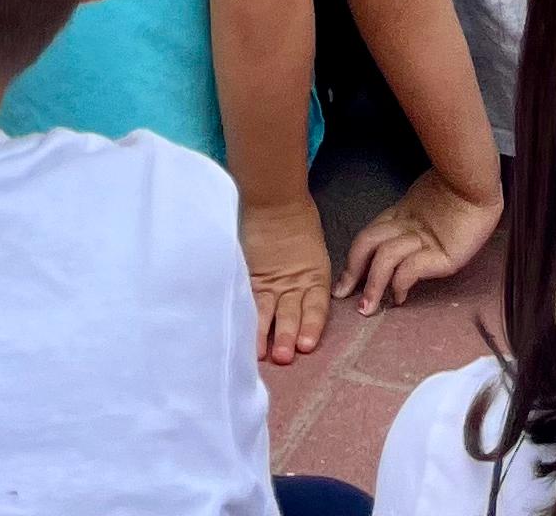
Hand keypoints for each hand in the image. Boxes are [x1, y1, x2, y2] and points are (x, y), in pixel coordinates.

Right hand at [238, 197, 332, 365]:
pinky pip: (248, 297)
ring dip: (264, 333)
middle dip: (287, 335)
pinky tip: (240, 332)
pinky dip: (245, 314)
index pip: (315, 308)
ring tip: (261, 354)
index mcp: (315, 277)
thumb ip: (311, 281)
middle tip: (284, 357)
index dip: (310, 327)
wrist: (275, 199)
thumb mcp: (314, 253)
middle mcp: (292, 283)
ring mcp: (269, 280)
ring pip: (267, 310)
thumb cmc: (299, 224)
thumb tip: (312, 310)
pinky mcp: (251, 274)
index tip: (306, 346)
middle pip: (290, 313)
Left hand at [338, 165, 500, 311]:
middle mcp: (407, 226)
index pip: (370, 235)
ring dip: (373, 285)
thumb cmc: (463, 190)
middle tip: (342, 295)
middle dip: (352, 271)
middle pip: (368, 244)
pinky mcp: (442, 255)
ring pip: (385, 258)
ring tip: (367, 308)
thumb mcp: (431, 203)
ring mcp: (423, 240)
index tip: (344, 281)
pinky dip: (400, 283)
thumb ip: (416, 216)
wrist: (482, 183)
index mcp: (403, 213)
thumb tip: (400, 240)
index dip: (354, 258)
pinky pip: (410, 268)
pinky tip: (400, 297)